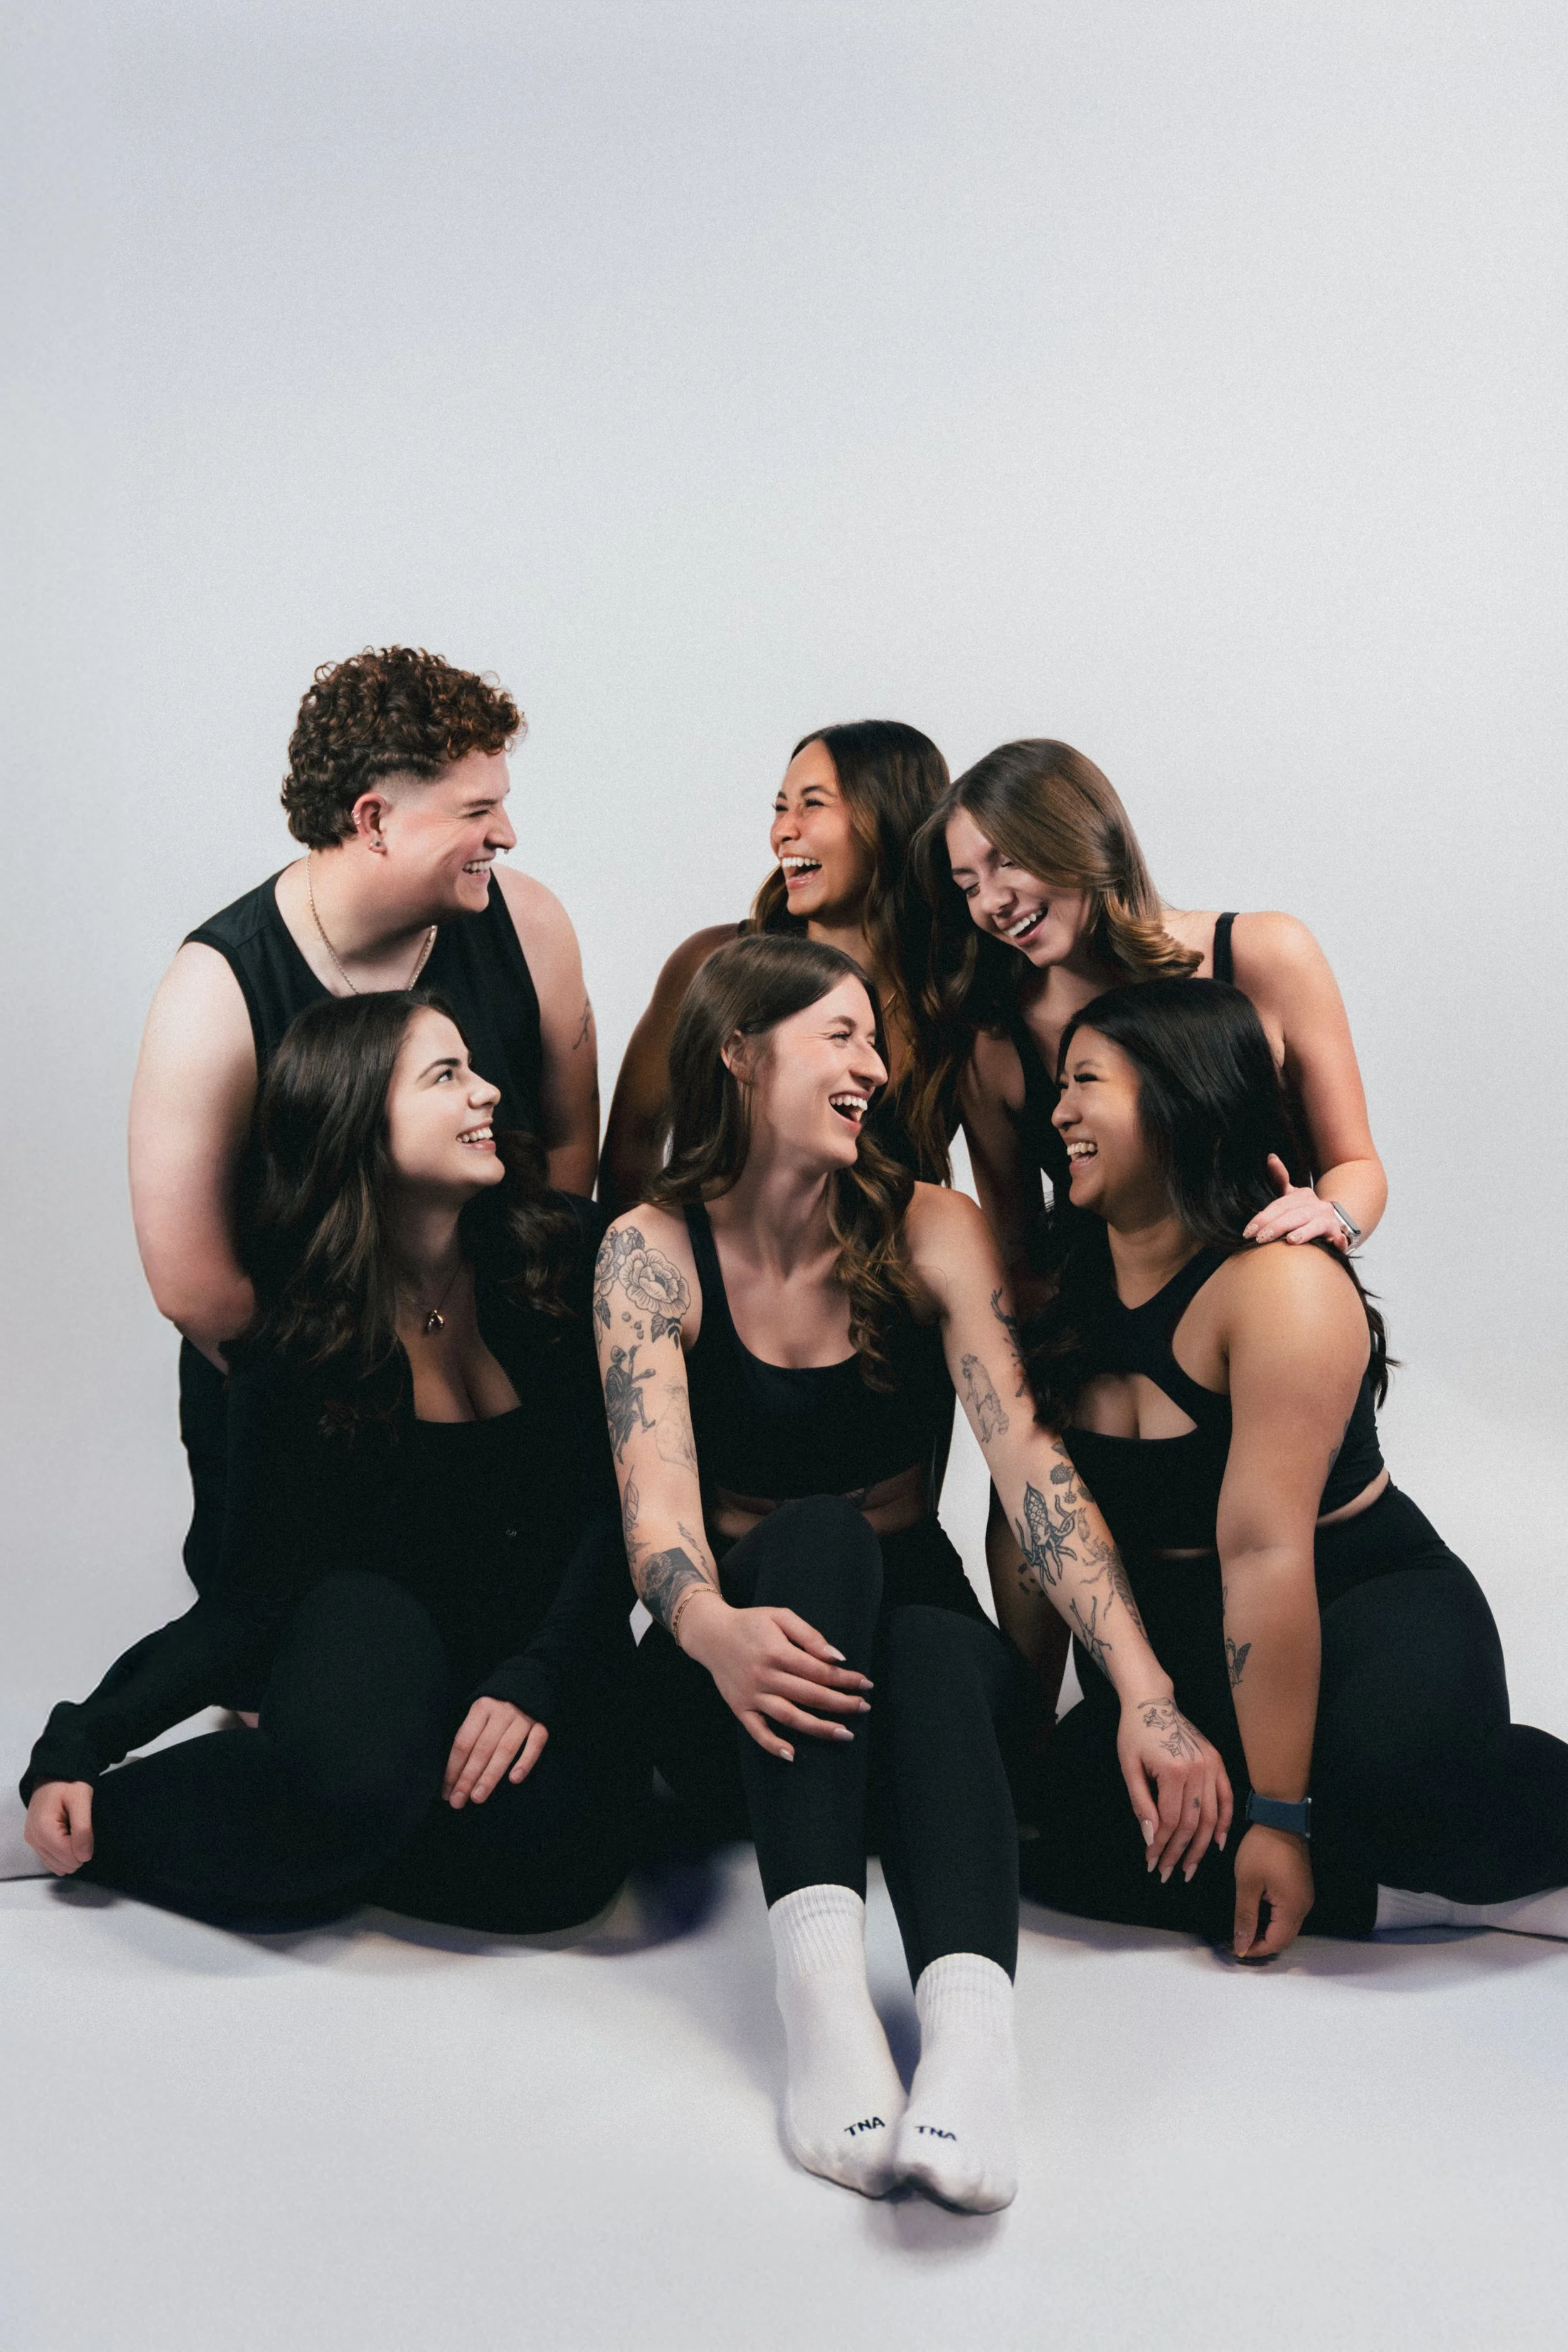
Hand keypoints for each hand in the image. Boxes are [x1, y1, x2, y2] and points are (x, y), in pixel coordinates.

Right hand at [24, 1780, 94, 1873]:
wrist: (53, 1775)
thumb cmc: (69, 1784)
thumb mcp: (81, 1800)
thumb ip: (83, 1829)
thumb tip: (85, 1857)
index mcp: (43, 1829)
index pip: (68, 1857)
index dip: (84, 1848)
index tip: (86, 1829)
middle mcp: (33, 1839)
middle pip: (63, 1864)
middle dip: (77, 1851)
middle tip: (79, 1827)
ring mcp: (32, 1842)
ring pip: (58, 1866)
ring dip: (70, 1853)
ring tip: (72, 1831)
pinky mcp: (34, 1843)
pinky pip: (52, 1861)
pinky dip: (63, 1854)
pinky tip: (67, 1837)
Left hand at [443, 1698, 547, 1807]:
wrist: (530, 1678)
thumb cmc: (498, 1704)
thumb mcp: (480, 1711)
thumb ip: (470, 1734)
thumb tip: (453, 1772)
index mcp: (481, 1708)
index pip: (463, 1742)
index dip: (453, 1768)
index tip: (446, 1791)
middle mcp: (501, 1712)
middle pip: (482, 1749)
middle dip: (467, 1778)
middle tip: (457, 1801)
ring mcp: (523, 1718)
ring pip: (505, 1750)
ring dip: (490, 1776)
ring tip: (477, 1797)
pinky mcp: (542, 1723)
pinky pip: (535, 1744)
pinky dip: (525, 1762)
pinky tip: (514, 1779)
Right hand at [679, 1596, 872, 1759]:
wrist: (711, 1634)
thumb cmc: (751, 1623)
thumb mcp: (781, 1617)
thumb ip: (810, 1635)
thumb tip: (837, 1658)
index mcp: (777, 1652)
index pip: (820, 1671)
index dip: (846, 1679)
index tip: (866, 1684)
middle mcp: (765, 1676)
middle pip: (810, 1696)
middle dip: (842, 1703)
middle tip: (864, 1708)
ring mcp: (751, 1695)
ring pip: (790, 1717)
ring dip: (819, 1728)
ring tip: (845, 1734)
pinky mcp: (740, 1708)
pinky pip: (757, 1731)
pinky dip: (772, 1745)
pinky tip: (792, 1755)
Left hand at [1116, 1696, 1232, 1882]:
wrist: (1152, 1702)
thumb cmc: (1135, 1734)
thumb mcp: (1129, 1768)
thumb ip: (1141, 1804)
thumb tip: (1151, 1839)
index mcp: (1173, 1770)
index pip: (1171, 1821)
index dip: (1161, 1846)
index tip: (1152, 1863)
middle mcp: (1197, 1769)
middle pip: (1193, 1824)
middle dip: (1179, 1853)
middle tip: (1168, 1873)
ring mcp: (1211, 1765)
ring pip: (1211, 1817)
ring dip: (1202, 1847)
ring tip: (1190, 1868)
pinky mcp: (1218, 1762)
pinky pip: (1226, 1798)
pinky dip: (1225, 1823)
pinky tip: (1218, 1844)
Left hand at [1232, 1823, 1313, 1958]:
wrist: (1280, 1819)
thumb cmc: (1262, 1850)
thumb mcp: (1248, 1883)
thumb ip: (1245, 1917)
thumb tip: (1241, 1945)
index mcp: (1293, 1909)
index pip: (1276, 1942)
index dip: (1256, 1950)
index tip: (1234, 1949)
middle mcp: (1304, 1907)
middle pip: (1284, 1938)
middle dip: (1261, 1944)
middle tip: (1237, 1941)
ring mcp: (1304, 1897)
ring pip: (1287, 1927)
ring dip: (1267, 1932)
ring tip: (1244, 1930)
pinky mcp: (1301, 1888)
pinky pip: (1288, 1913)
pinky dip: (1273, 1920)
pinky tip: (1257, 1915)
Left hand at [1243, 1156, 1349, 1250]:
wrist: (1332, 1223)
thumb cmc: (1304, 1212)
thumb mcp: (1291, 1196)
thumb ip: (1280, 1179)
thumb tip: (1271, 1157)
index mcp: (1304, 1196)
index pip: (1280, 1206)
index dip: (1264, 1217)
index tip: (1248, 1231)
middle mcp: (1317, 1206)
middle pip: (1295, 1215)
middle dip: (1277, 1226)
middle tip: (1260, 1238)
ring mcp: (1329, 1221)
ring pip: (1315, 1226)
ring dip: (1304, 1232)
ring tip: (1291, 1240)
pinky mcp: (1338, 1236)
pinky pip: (1340, 1239)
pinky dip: (1339, 1241)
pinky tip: (1337, 1243)